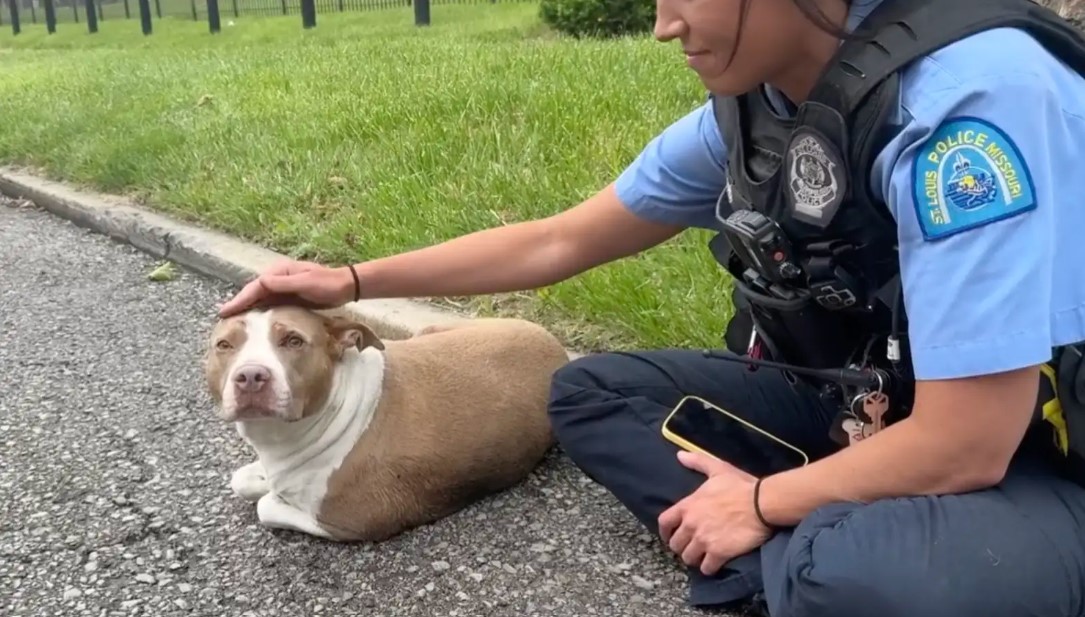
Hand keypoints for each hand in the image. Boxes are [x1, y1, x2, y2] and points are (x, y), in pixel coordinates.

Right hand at [217, 259, 355, 317]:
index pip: (255, 287)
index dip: (240, 299)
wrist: (345, 286)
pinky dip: (259, 308)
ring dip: (247, 306)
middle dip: (239, 302)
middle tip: (222, 314)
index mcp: (280, 272)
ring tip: (231, 317)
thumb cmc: (327, 284)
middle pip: (254, 291)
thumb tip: (261, 282)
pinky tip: (252, 317)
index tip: (225, 310)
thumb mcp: (305, 283)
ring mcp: (284, 286)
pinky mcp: (289, 295)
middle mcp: (279, 277)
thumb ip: (283, 283)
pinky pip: (270, 302)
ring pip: (260, 297)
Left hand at [658, 450, 773, 575]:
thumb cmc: (740, 485)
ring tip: (702, 557)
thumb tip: (680, 454)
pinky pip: (706, 568)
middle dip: (682, 547)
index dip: (665, 532)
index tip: (669, 536)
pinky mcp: (718, 553)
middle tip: (691, 547)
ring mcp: (703, 540)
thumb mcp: (717, 468)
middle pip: (675, 544)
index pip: (664, 522)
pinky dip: (708, 568)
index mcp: (688, 506)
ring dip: (694, 559)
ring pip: (688, 558)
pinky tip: (714, 565)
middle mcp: (691, 524)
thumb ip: (697, 461)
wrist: (761, 503)